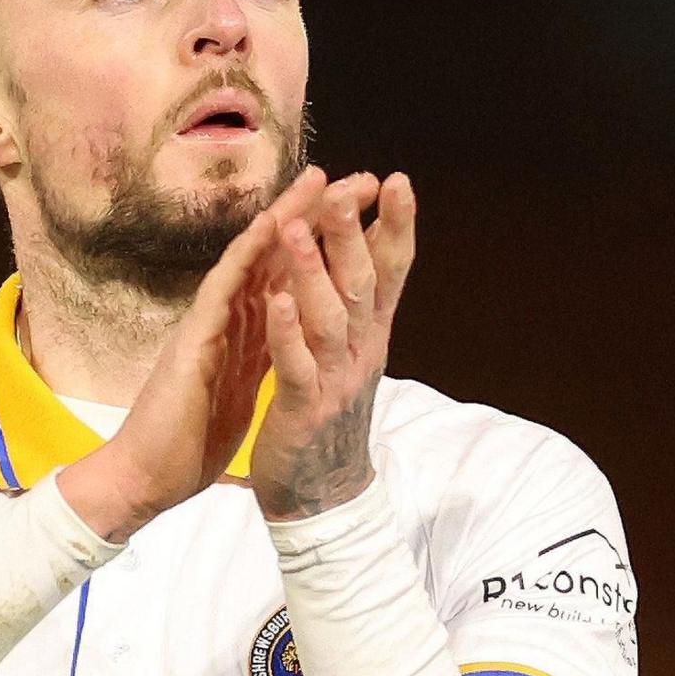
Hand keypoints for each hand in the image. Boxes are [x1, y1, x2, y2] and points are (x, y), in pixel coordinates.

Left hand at [250, 171, 417, 520]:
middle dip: (354, 232)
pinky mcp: (303, 409)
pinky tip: (275, 301)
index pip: (392, 271)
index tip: (399, 180)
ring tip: (297, 228)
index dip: (397, 226)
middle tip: (349, 185)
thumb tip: (372, 249)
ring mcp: (335, 380)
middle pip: (362, 283)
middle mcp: (361, 351)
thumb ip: (362, 306)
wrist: (326, 495)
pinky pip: (295, 366)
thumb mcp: (356, 353)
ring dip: (312, 271)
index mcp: (372, 335)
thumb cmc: (333, 414)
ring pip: (328, 318)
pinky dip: (286, 332)